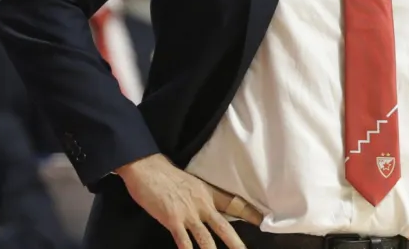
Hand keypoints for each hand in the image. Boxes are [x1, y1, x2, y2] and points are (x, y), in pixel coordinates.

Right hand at [117, 153, 263, 248]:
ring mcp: (188, 213)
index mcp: (207, 192)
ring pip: (206, 239)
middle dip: (236, 243)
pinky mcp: (173, 220)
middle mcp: (202, 204)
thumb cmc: (164, 174)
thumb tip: (205, 208)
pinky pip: (183, 242)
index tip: (262, 220)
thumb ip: (199, 197)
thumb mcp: (190, 183)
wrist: (146, 167)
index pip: (232, 203)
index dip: (249, 213)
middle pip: (224, 227)